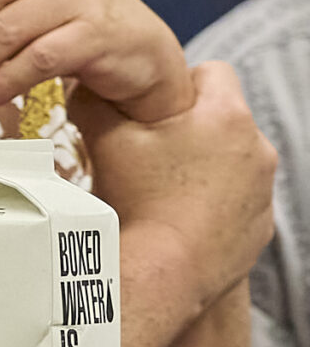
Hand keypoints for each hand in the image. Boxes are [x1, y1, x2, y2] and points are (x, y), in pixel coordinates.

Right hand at [69, 63, 275, 316]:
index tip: (150, 106)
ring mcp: (263, 193)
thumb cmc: (138, 204)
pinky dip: (211, 205)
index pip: (213, 71)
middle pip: (222, 118)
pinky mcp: (260, 228)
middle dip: (189, 128)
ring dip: (203, 166)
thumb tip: (83, 83)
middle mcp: (258, 150)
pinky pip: (236, 202)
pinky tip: (176, 217)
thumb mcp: (105, 142)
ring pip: (232, 161)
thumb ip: (95, 102)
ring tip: (160, 187)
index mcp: (227, 117)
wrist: (162, 275)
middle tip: (146, 148)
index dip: (178, 82)